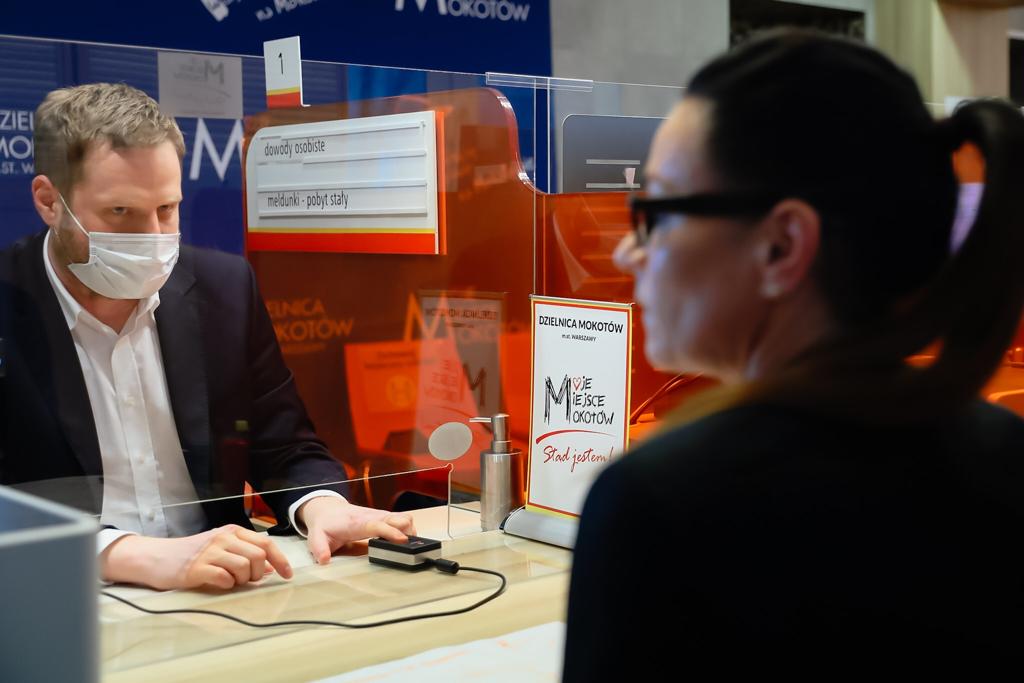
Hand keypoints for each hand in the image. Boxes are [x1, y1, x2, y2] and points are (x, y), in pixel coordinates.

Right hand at [101, 525, 292, 589]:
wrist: (156, 557)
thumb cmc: (192, 554)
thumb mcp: (221, 549)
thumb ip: (245, 554)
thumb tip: (271, 568)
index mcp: (232, 532)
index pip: (265, 543)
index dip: (280, 560)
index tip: (287, 575)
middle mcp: (223, 538)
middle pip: (258, 556)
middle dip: (258, 573)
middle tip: (245, 580)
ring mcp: (209, 552)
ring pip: (244, 567)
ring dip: (242, 580)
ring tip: (229, 581)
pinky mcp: (196, 568)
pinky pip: (224, 578)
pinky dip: (226, 584)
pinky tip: (218, 583)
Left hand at [297, 497, 416, 564]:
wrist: (327, 510)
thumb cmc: (325, 525)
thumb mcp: (316, 537)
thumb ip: (319, 548)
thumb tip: (324, 560)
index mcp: (358, 523)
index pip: (378, 525)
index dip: (391, 532)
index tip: (402, 540)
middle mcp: (373, 517)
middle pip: (399, 519)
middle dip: (408, 532)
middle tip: (409, 549)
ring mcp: (381, 516)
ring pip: (405, 518)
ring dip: (411, 532)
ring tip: (409, 548)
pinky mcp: (385, 518)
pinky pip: (404, 521)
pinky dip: (409, 530)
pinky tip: (406, 542)